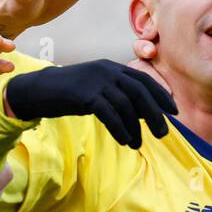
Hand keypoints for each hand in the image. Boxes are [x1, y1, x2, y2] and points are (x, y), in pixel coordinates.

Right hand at [4, 58, 176, 148]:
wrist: (38, 91)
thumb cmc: (69, 93)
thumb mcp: (96, 89)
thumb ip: (117, 95)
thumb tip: (142, 113)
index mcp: (112, 68)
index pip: (143, 80)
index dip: (160, 95)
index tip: (173, 111)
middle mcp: (107, 71)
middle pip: (139, 92)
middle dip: (154, 113)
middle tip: (163, 133)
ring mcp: (96, 81)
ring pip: (126, 105)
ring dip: (136, 127)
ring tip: (139, 143)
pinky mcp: (84, 95)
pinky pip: (109, 114)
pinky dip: (120, 128)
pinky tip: (125, 141)